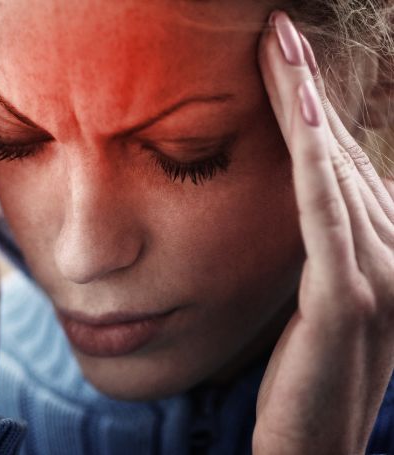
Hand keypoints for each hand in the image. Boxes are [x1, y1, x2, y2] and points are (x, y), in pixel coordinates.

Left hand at [255, 11, 393, 452]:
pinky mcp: (349, 298)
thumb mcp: (316, 296)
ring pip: (334, 170)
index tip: (282, 52)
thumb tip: (305, 189)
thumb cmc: (303, 374)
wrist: (311, 449)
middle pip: (341, 154)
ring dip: (304, 101)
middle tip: (276, 29)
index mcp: (387, 250)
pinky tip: (297, 104)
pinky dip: (313, 154)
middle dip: (305, 87)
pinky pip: (324, 211)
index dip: (313, 105)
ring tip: (277, 45)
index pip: (343, 163)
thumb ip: (320, 244)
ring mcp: (380, 276)